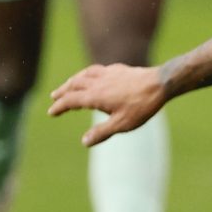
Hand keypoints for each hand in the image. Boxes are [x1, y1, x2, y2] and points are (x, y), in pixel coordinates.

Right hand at [48, 63, 166, 145]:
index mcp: (95, 96)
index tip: (51, 112)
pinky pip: (96, 69)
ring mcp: (107, 74)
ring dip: (72, 81)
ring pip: (83, 75)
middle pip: (73, 85)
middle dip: (62, 92)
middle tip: (54, 97)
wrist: (160, 83)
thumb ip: (102, 132)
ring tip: (68, 85)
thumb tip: (84, 142)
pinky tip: (91, 75)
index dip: (59, 107)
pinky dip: (87, 73)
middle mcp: (97, 82)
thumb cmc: (142, 106)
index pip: (70, 101)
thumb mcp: (122, 124)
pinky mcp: (117, 69)